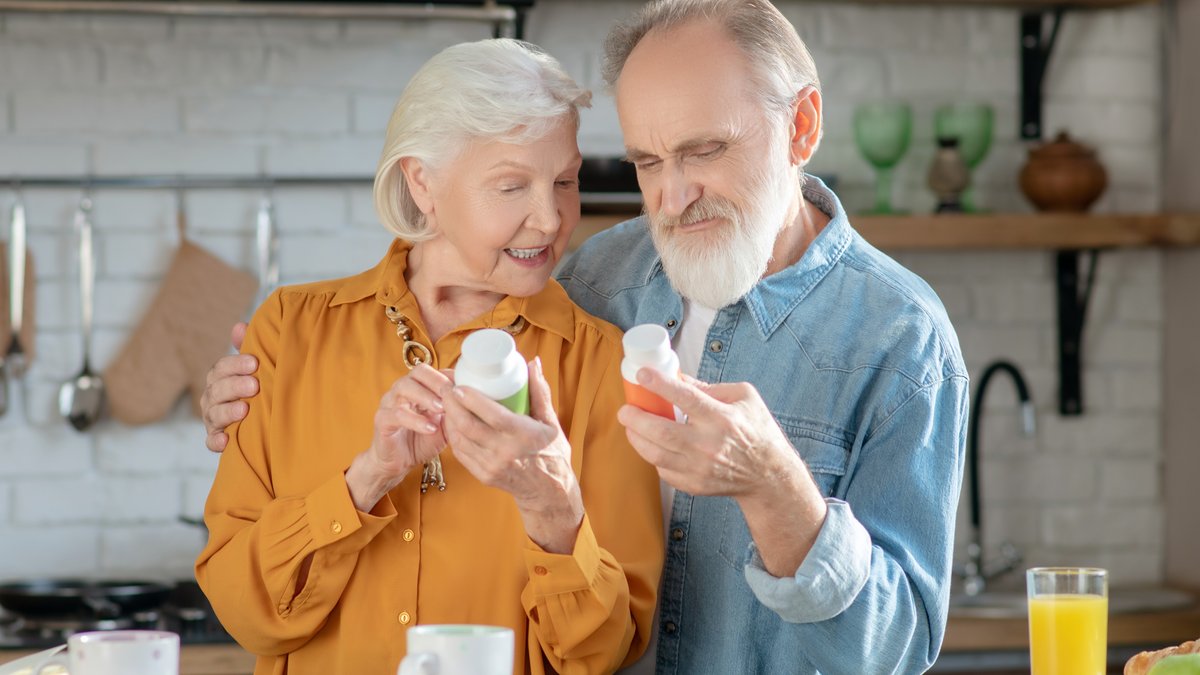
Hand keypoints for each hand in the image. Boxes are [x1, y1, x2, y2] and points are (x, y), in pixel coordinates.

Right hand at [202, 322, 257, 452]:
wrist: (264, 424)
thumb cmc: (257, 389)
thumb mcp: (255, 369)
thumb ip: (249, 348)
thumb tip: (240, 325)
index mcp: (220, 378)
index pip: (221, 368)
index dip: (236, 364)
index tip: (255, 363)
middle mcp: (212, 398)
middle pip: (216, 390)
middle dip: (234, 386)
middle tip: (255, 386)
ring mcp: (213, 420)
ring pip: (213, 414)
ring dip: (228, 411)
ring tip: (245, 409)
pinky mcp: (216, 440)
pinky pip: (211, 442)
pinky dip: (217, 441)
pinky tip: (227, 440)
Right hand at [346, 364, 451, 510]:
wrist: (398, 463)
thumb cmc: (422, 440)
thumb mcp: (445, 425)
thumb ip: (456, 411)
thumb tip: (478, 400)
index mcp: (418, 387)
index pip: (433, 370)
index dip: (449, 375)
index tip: (465, 386)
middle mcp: (402, 390)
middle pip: (418, 372)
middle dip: (437, 381)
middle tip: (452, 394)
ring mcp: (389, 403)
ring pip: (404, 388)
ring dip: (426, 397)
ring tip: (442, 409)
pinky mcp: (382, 420)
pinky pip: (397, 414)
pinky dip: (415, 420)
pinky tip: (430, 428)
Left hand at [442, 357, 582, 552]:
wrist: (548, 491)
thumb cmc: (551, 452)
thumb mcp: (551, 422)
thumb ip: (540, 392)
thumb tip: (533, 363)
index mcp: (523, 435)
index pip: (492, 415)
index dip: (471, 399)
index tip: (459, 384)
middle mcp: (505, 452)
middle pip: (468, 426)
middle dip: (452, 405)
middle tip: (446, 388)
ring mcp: (492, 466)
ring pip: (460, 439)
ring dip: (449, 419)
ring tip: (445, 402)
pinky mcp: (483, 475)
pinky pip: (461, 453)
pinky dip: (454, 435)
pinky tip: (451, 422)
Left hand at [616, 369, 801, 497]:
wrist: (768, 475)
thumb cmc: (756, 431)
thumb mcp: (743, 397)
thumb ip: (709, 387)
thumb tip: (677, 378)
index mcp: (722, 418)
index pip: (686, 398)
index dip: (660, 385)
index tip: (642, 374)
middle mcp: (709, 445)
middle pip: (661, 431)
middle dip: (636, 418)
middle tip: (625, 409)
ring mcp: (700, 468)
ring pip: (655, 454)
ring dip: (636, 438)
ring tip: (630, 425)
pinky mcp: (694, 484)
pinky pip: (663, 469)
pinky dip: (652, 455)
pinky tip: (651, 444)